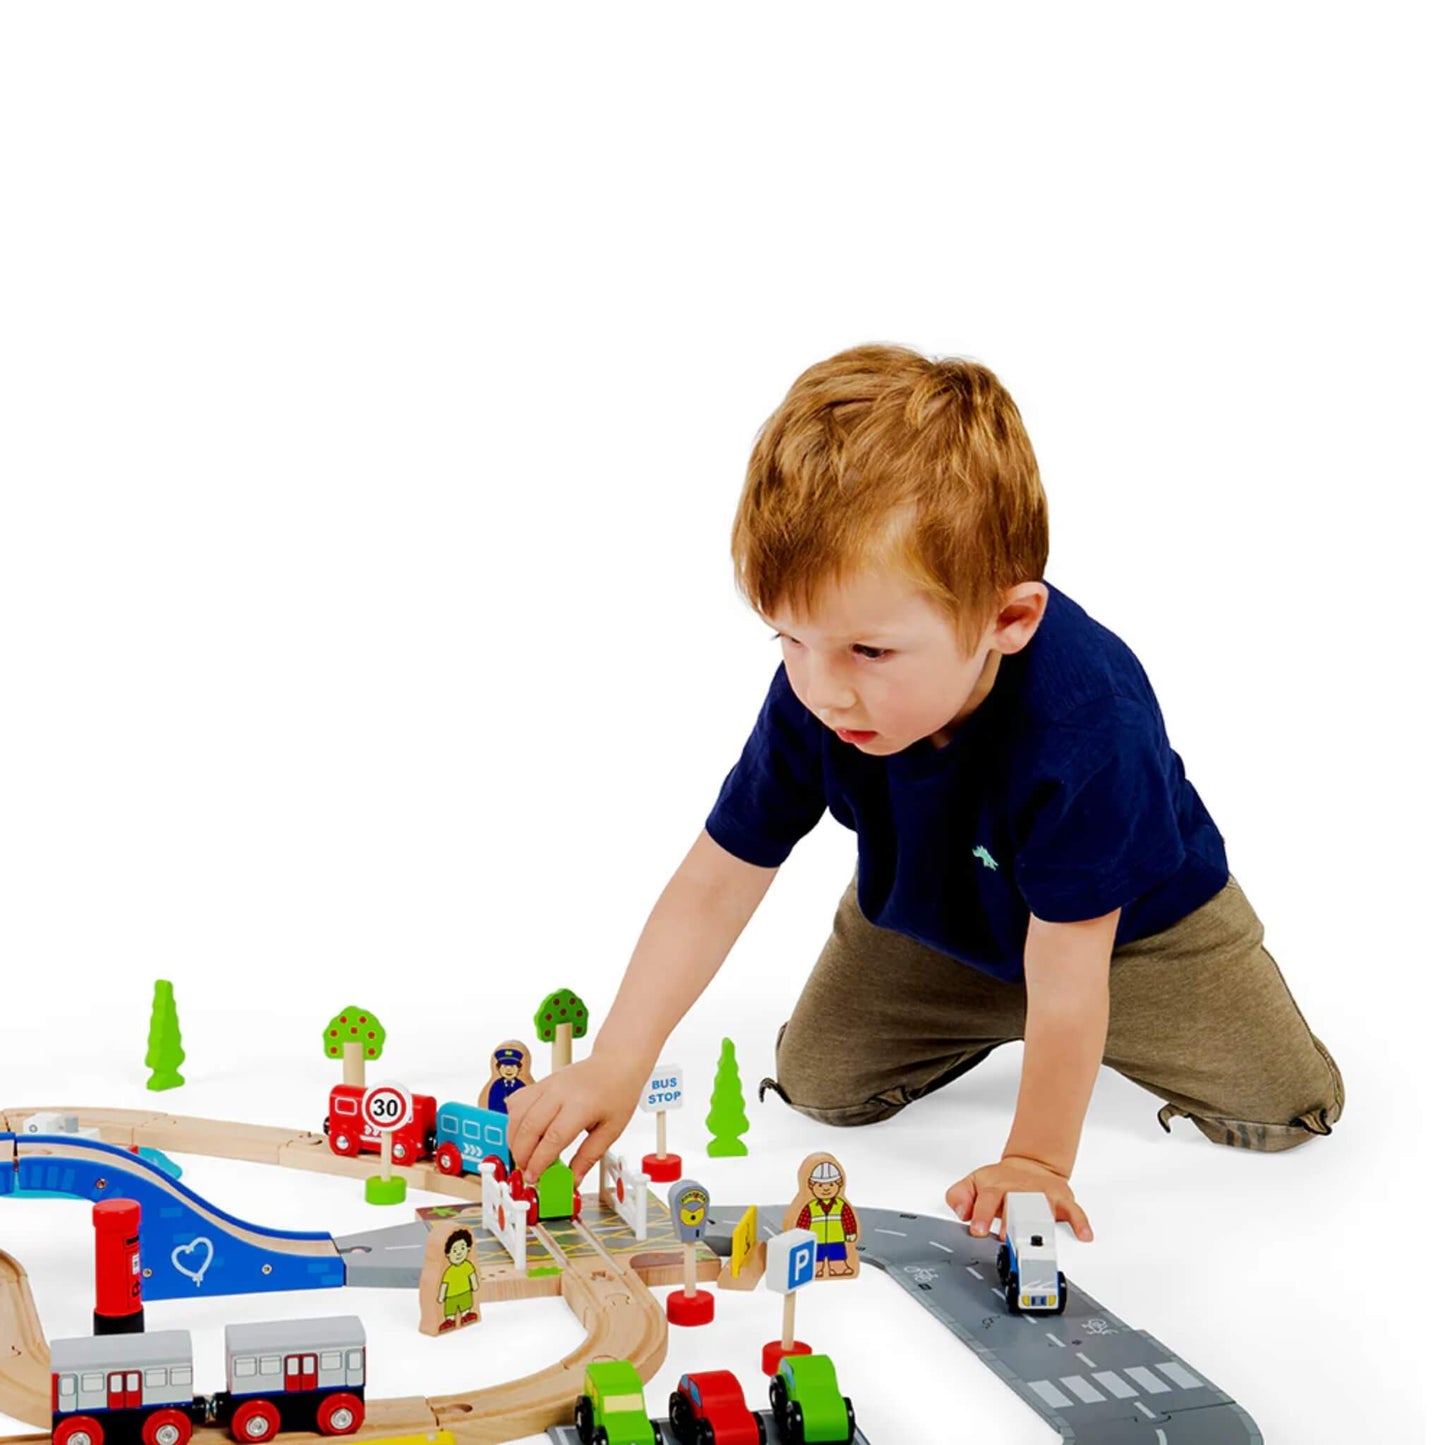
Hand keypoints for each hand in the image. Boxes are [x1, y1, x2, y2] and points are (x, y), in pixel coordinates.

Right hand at [506, 1049, 652, 1184]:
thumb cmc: (618, 1092)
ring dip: (514, 1139)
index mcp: (581, 1105)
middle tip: (527, 1171)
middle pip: (529, 1127)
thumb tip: (573, 1180)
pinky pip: (517, 1100)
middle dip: (522, 1154)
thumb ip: (589, 1156)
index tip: (534, 1177)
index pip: (553, 1137)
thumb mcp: (612, 1129)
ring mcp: (548, 1084)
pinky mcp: (541, 1082)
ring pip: (517, 1113)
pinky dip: (513, 1120)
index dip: (540, 1161)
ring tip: (524, 1156)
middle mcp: (560, 1092)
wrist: (616, 1063)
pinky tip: (523, 1132)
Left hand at [945, 1155, 1093, 1241]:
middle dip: (1010, 1222)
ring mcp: (1042, 1195)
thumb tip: (959, 1210)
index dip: (980, 1214)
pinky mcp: (1062, 1200)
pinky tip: (1083, 1235)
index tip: (977, 1229)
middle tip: (1005, 1239)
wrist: (1030, 1166)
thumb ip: (959, 1196)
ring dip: (1041, 1224)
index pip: (987, 1199)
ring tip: (1039, 1241)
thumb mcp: (974, 1183)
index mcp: (996, 1187)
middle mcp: (1019, 1191)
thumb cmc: (1001, 1181)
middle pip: (1015, 1204)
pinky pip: (1074, 1210)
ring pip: (1044, 1208)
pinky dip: (1080, 1222)